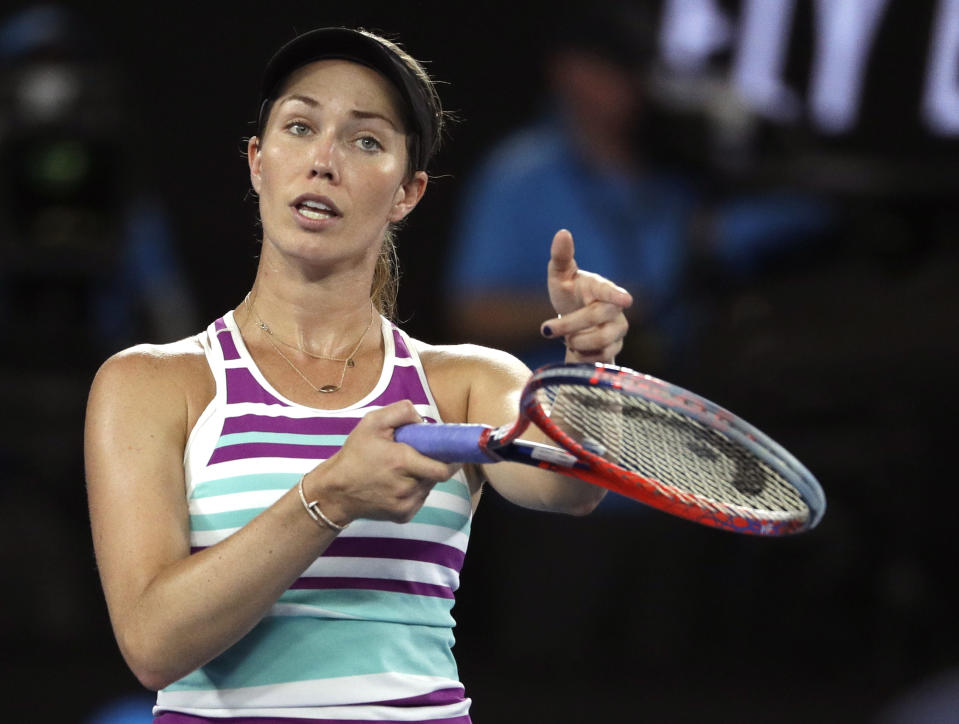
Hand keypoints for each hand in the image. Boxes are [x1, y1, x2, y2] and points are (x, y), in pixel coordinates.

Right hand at [304, 401, 458, 524]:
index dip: (452, 458)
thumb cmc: (355, 455)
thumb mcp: (371, 423)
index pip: (444, 468)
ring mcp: (406, 505)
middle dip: (434, 463)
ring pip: (429, 486)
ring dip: (423, 476)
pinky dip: (414, 489)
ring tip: (402, 469)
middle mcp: (407, 487)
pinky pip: (419, 499)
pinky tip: (397, 483)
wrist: (336, 492)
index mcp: (402, 462)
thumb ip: (401, 412)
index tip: (451, 449)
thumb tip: (423, 421)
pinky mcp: (403, 516)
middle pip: (438, 475)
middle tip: (421, 455)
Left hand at [541, 229, 632, 362]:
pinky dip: (582, 354)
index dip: (616, 295)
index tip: (625, 300)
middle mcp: (615, 308)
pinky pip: (599, 356)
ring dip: (575, 341)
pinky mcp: (616, 348)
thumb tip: (562, 233)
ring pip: (600, 340)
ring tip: (567, 337)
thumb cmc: (568, 295)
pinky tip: (578, 347)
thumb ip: (561, 257)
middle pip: (596, 317)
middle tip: (547, 329)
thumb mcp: (559, 277)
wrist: (573, 327)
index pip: (609, 291)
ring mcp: (618, 328)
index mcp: (601, 287)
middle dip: (568, 325)